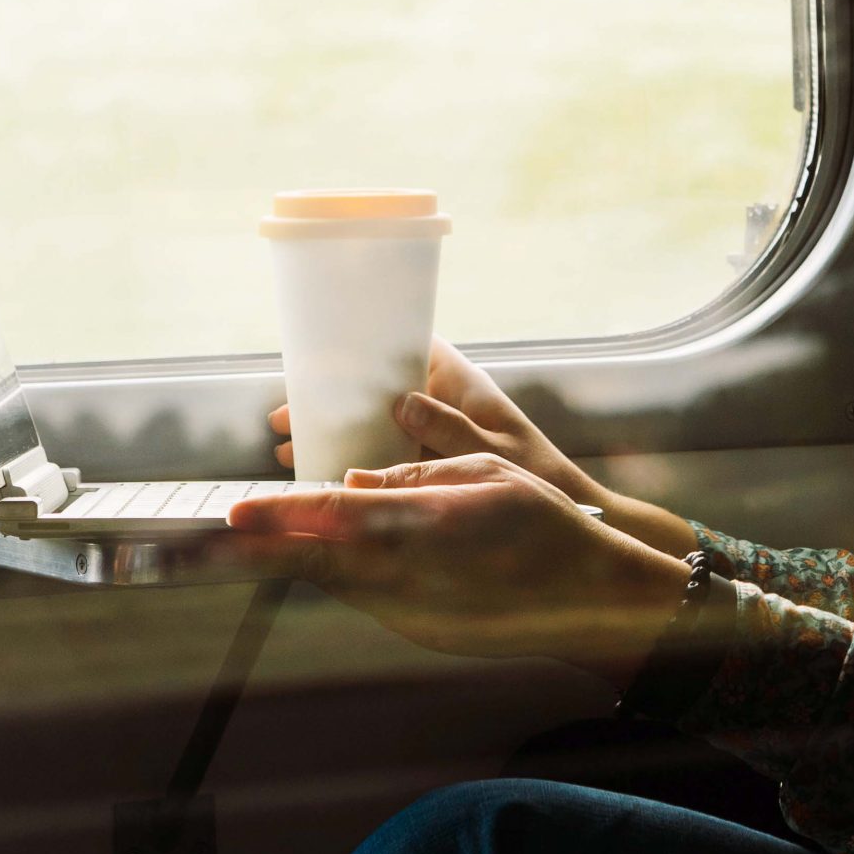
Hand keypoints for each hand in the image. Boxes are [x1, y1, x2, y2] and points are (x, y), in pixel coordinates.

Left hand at [225, 455, 686, 682]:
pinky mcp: (419, 631)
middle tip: (209, 544)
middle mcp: (408, 572)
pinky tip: (352, 560)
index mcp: (421, 523)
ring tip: (268, 540)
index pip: (332, 516)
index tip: (235, 511)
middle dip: (260, 552)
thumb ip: (413, 475)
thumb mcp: (486, 472)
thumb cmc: (546, 525)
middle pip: (314, 562)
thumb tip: (354, 480)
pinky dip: (350, 577)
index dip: (278, 515)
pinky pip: (369, 597)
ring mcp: (410, 610)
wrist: (589, 596)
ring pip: (337, 582)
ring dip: (305, 561)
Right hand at [270, 339, 606, 508]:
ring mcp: (436, 428)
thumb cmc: (538, 476)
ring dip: (337, 428)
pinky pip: (385, 448)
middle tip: (287, 414)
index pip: (410, 342)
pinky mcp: (433, 458)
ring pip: (375, 418)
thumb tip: (402, 403)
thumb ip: (449, 429)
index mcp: (461, 383)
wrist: (565, 512)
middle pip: (378, 383)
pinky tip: (325, 473)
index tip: (322, 351)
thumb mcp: (492, 451)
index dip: (367, 341)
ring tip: (290, 445)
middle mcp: (444, 399)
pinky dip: (354, 455)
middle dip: (333, 396)